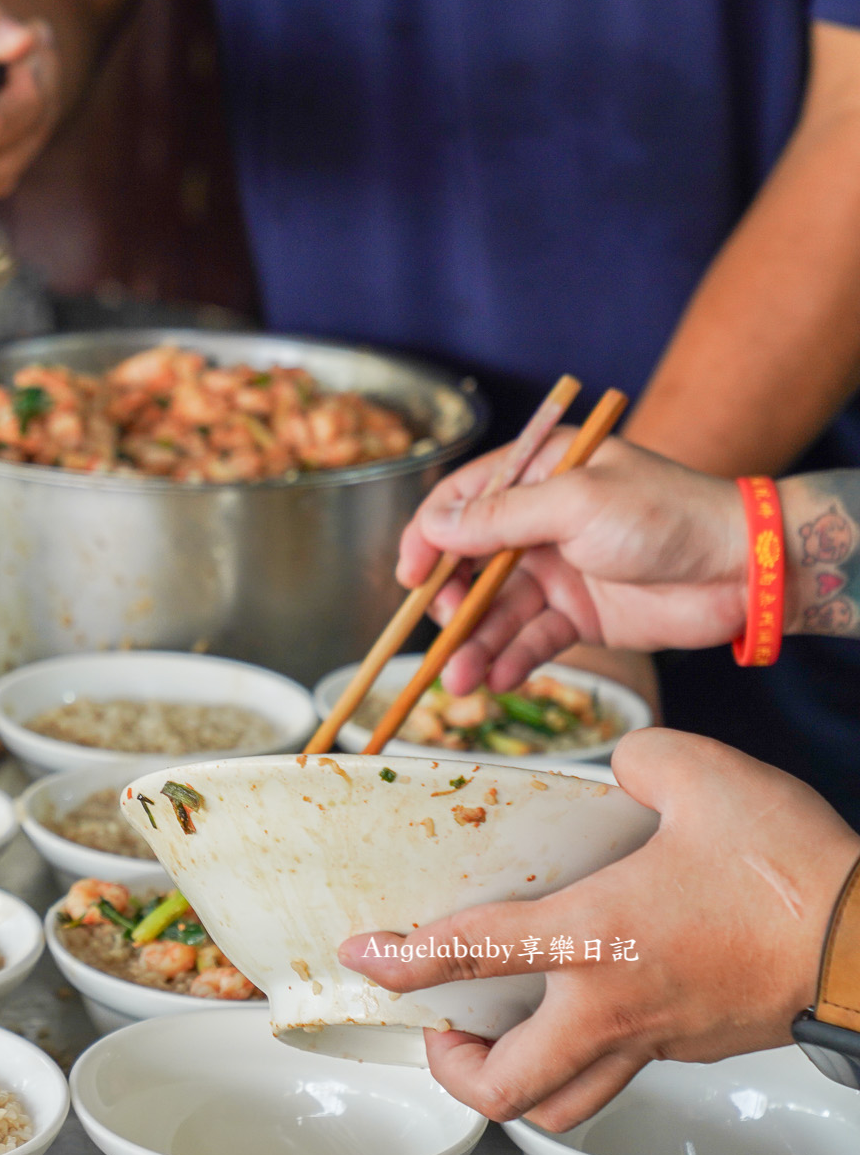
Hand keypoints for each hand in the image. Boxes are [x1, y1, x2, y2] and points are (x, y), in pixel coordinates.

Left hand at [341, 729, 858, 1129]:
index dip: (401, 961)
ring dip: (513, 1083)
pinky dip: (577, 1055)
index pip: (469, 955)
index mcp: (595, 937)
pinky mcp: (692, 1047)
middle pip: (506, 1089)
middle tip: (438, 1027)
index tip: (363, 957)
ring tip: (493, 1036)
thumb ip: (638, 762)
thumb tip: (619, 773)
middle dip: (452, 1071)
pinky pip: (617, 1073)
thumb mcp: (700, 776)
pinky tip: (579, 1003)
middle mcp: (613, 1006)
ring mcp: (656, 1039)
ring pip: (564, 1105)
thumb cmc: (792, 866)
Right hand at [396, 433, 746, 694]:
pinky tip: (496, 680)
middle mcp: (539, 522)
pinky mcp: (579, 615)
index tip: (410, 575)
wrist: (743, 568)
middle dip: (449, 602)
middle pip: (469, 563)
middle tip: (444, 630)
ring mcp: (558, 571)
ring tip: (458, 681)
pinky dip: (510, 660)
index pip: (460, 501)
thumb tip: (432, 528)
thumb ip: (499, 519)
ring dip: (474, 644)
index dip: (428, 537)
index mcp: (537, 474)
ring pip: (496, 610)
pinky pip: (531, 639)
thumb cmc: (667, 514)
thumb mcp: (576, 504)